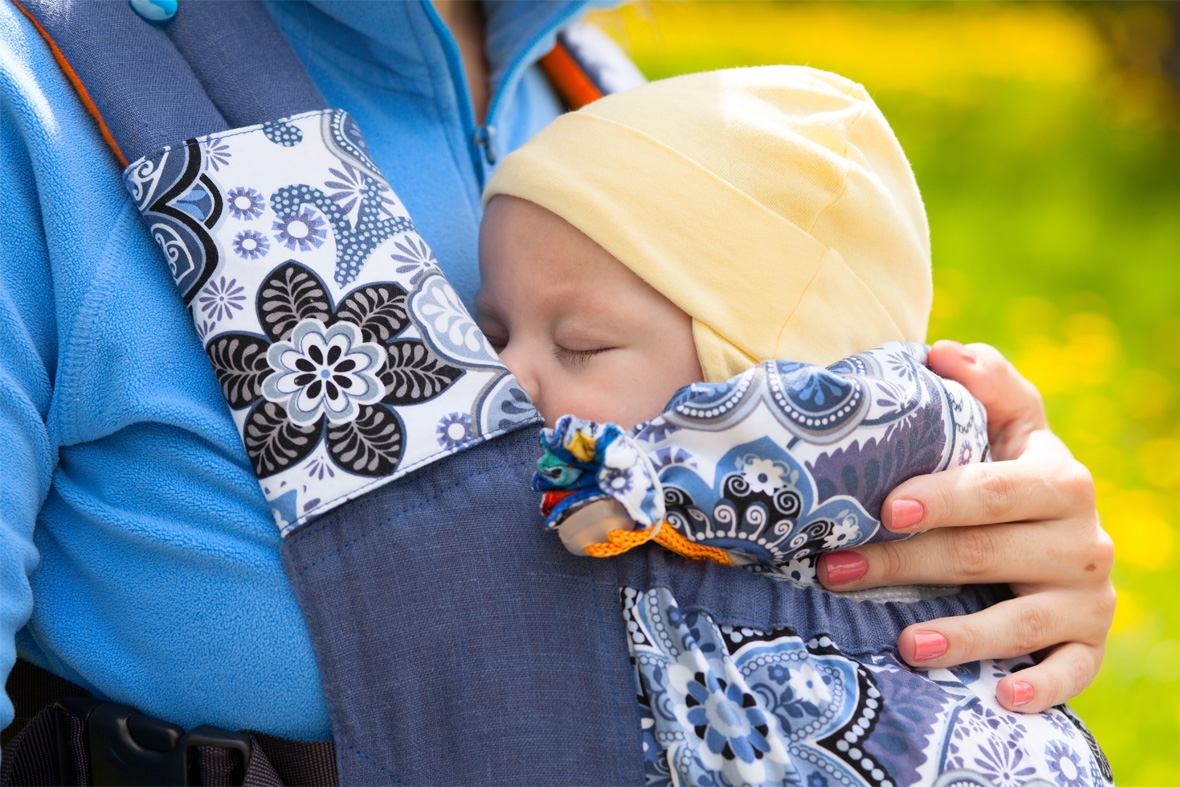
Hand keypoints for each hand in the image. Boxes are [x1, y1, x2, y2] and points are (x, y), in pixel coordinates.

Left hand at [816, 340, 1114, 712]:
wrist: (1062, 536)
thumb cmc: (1009, 475)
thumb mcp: (1008, 425)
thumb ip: (985, 386)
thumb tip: (941, 352)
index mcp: (1056, 477)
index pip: (995, 487)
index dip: (944, 496)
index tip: (886, 507)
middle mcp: (1082, 537)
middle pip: (987, 553)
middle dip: (907, 563)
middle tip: (838, 570)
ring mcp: (1088, 595)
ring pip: (1023, 619)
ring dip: (963, 634)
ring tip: (906, 646)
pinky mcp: (1090, 642)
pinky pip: (1073, 672)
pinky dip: (1042, 686)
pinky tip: (999, 694)